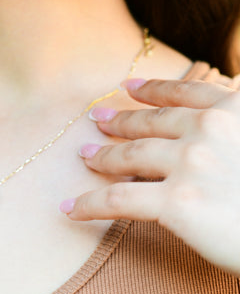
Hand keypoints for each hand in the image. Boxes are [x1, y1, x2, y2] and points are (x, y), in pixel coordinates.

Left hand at [60, 78, 239, 274]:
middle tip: (96, 119)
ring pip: (131, 155)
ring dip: (103, 156)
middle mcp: (209, 129)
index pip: (182, 92)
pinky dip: (90, 203)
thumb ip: (234, 120)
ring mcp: (191, 163)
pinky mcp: (177, 204)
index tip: (129, 85)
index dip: (152, 89)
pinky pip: (120, 199)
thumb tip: (215, 111)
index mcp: (234, 109)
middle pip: (151, 122)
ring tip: (85, 156)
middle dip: (120, 120)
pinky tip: (71, 208)